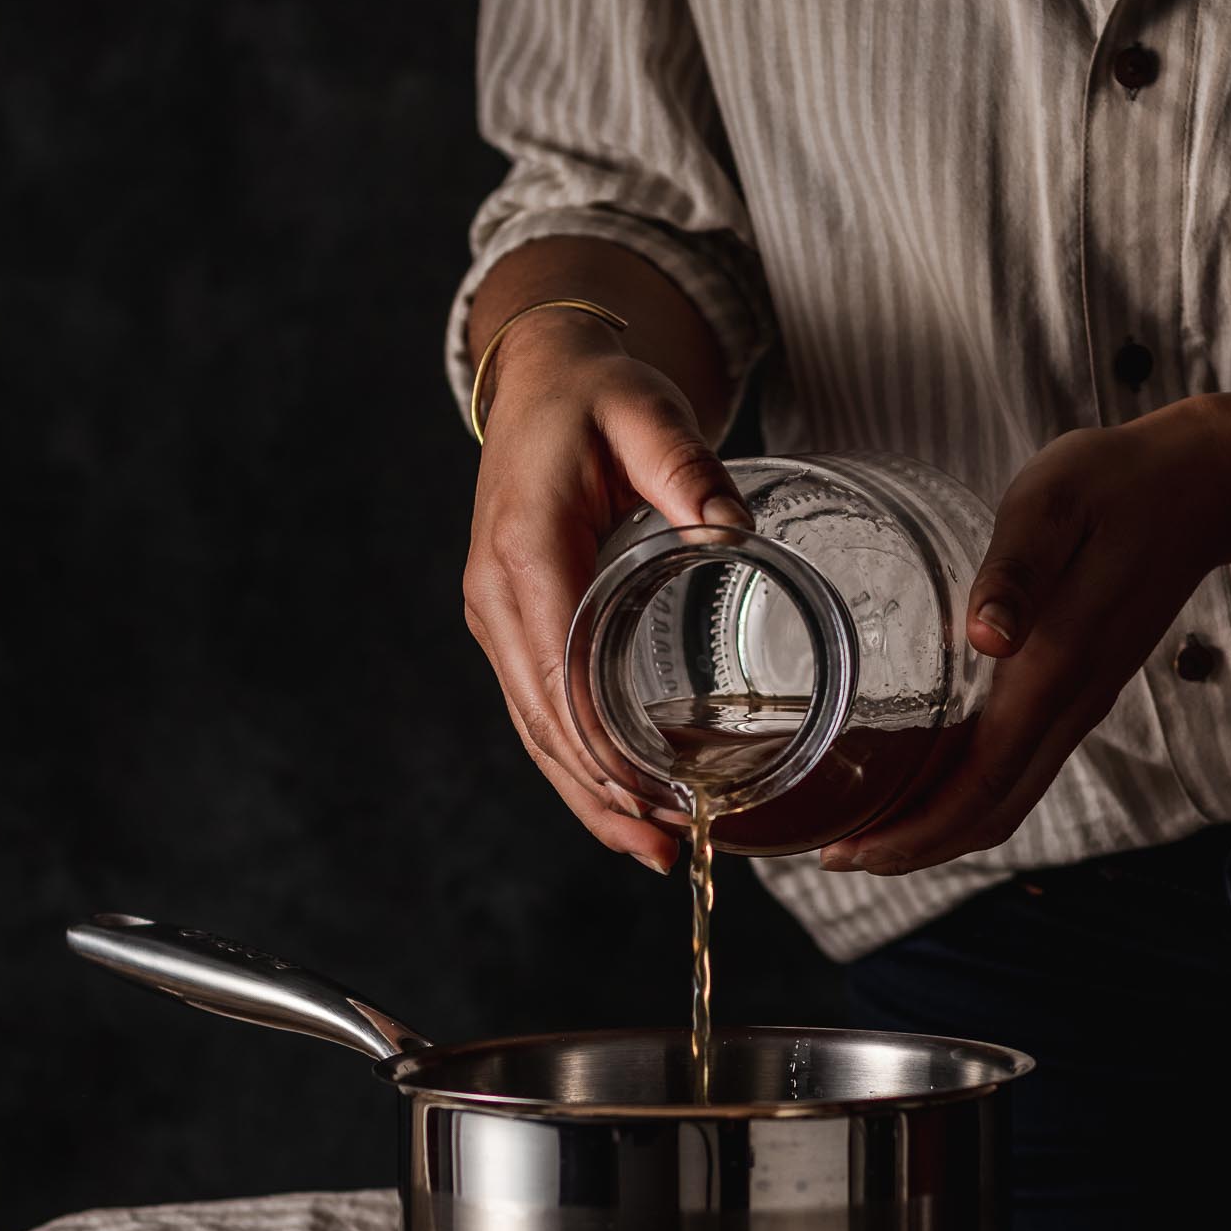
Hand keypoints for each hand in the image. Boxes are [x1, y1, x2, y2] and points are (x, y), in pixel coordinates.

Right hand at [463, 309, 749, 870]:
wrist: (543, 379)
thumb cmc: (594, 395)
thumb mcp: (645, 409)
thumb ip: (686, 464)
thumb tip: (732, 528)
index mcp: (525, 550)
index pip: (557, 671)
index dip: (601, 744)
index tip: (654, 793)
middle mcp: (498, 596)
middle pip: (543, 722)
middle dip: (602, 794)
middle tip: (669, 848)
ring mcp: (499, 618)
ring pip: (537, 732)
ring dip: (590, 797)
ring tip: (656, 850)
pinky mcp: (515, 628)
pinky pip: (541, 713)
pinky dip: (580, 766)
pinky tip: (626, 805)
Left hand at [820, 397, 1230, 872]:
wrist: (1206, 485)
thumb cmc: (1117, 483)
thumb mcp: (1053, 504)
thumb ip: (1017, 571)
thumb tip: (985, 635)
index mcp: (1056, 666)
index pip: (983, 782)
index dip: (917, 831)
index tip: (850, 850)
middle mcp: (1072, 703)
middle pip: (993, 812)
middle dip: (915, 848)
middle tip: (839, 854)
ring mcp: (1082, 703)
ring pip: (1010, 799)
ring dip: (940, 829)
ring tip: (871, 829)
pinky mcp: (1082, 690)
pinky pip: (1022, 768)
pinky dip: (969, 795)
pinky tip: (927, 781)